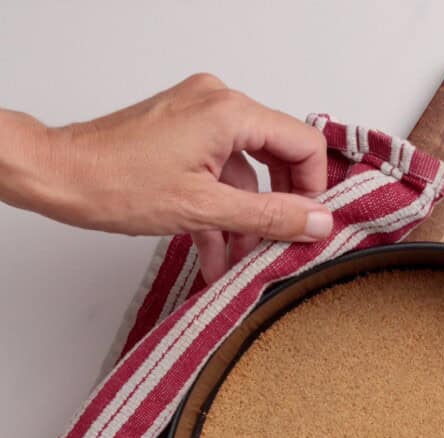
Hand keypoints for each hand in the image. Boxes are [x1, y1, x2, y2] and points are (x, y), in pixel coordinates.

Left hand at [0, 74, 331, 281]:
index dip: (313, 189)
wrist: (61, 176)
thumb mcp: (205, 209)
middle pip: (277, 157)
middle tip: (279, 246)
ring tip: (238, 263)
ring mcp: (198, 118)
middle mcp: (217, 104)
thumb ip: (269, 215)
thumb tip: (317, 221)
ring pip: (245, 172)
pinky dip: (220, 211)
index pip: (303, 144)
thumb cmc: (117, 184)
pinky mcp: (181, 135)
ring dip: (245, 220)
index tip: (308, 226)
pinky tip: (215, 253)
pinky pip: (218, 172)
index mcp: (230, 112)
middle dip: (277, 208)